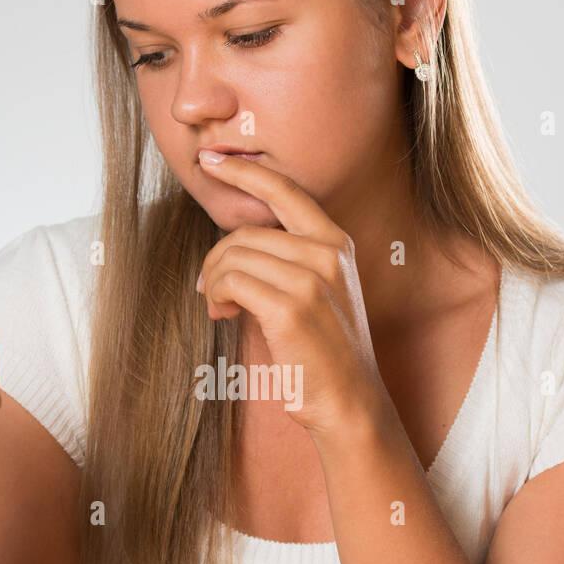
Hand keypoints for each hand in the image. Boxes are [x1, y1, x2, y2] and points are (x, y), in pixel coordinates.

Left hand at [195, 150, 390, 439]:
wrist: (351, 403)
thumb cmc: (326, 354)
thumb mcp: (317, 293)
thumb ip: (287, 260)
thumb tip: (233, 245)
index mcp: (336, 243)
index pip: (284, 190)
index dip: (244, 170)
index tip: (212, 159)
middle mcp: (327, 253)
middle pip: (245, 233)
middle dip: (216, 260)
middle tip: (212, 293)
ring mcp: (311, 279)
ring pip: (233, 256)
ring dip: (214, 282)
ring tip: (220, 308)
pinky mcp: (291, 308)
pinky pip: (232, 281)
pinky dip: (218, 296)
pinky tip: (223, 315)